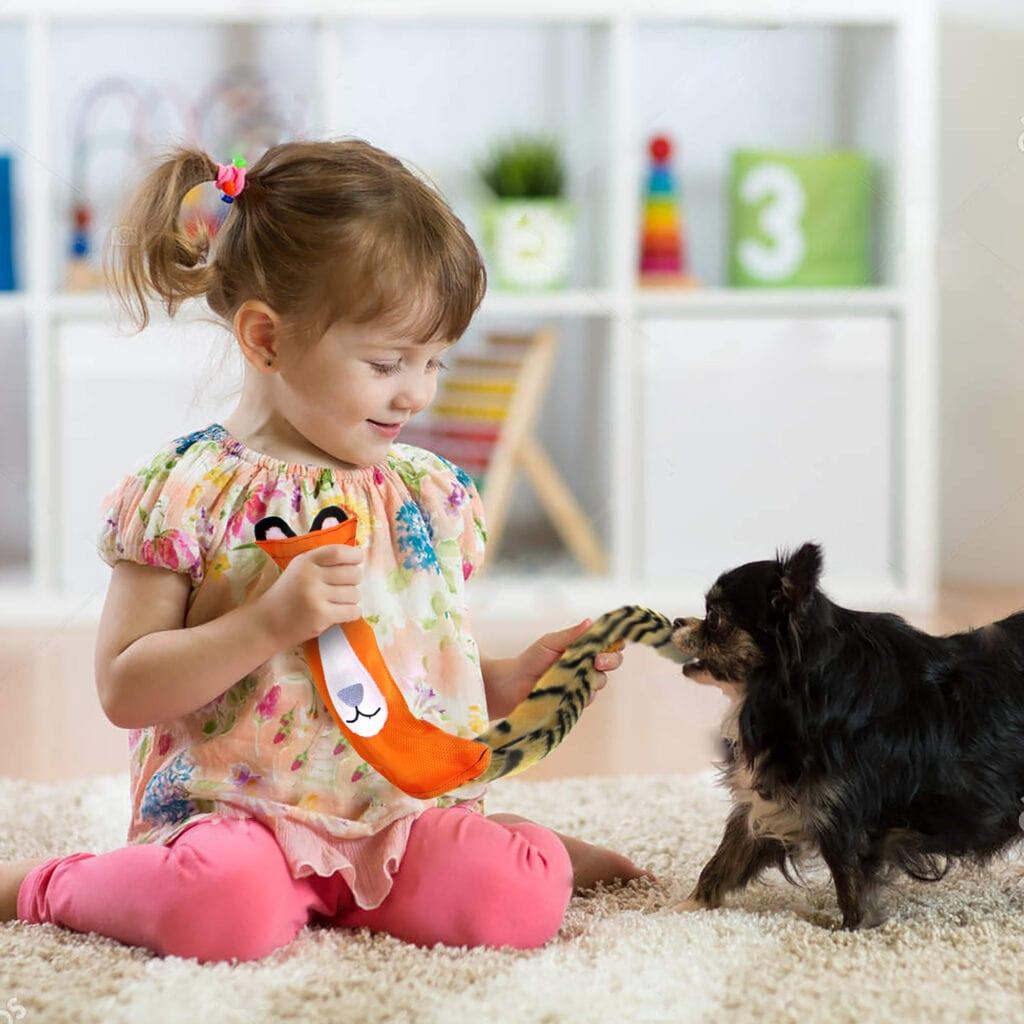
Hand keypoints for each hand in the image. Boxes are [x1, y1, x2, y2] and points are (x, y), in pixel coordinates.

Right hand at [254, 544, 362, 649]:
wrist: (266, 623)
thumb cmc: (288, 594)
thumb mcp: (300, 569)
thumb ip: (323, 561)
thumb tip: (358, 556)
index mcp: (306, 561)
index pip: (339, 552)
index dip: (354, 556)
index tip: (357, 561)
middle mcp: (310, 576)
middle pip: (353, 574)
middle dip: (354, 581)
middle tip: (344, 587)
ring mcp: (315, 596)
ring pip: (355, 594)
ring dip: (351, 600)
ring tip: (337, 602)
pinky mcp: (321, 616)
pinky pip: (352, 611)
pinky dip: (352, 613)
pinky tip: (341, 613)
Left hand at [486, 618, 624, 718]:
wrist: (513, 684)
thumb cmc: (531, 660)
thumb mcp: (550, 643)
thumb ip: (571, 635)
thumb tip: (590, 622)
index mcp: (583, 648)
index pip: (608, 644)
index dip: (615, 643)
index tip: (612, 642)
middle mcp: (587, 665)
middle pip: (613, 662)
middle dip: (611, 660)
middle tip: (598, 661)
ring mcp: (583, 684)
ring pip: (601, 681)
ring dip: (593, 677)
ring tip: (575, 675)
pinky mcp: (576, 700)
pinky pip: (588, 698)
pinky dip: (582, 693)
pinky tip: (570, 690)